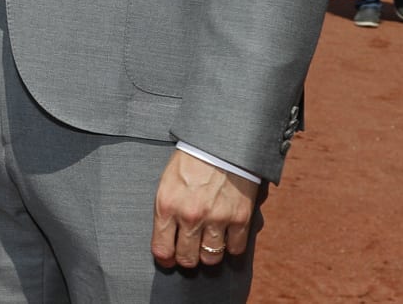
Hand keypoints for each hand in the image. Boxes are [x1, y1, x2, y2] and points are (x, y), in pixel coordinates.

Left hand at [151, 149, 259, 269]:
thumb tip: (166, 240)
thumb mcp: (167, 182)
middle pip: (187, 259)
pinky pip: (235, 249)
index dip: (166, 259)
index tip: (169, 259)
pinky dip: (231, 246)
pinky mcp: (240, 218)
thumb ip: (166, 211)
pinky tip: (227, 235)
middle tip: (190, 251)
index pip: (162, 249)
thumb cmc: (191, 161)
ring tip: (208, 242)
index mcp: (167, 205)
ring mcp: (216, 218)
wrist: (222, 142)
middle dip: (187, 258)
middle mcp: (190, 216)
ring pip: (210, 257)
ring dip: (209, 253)